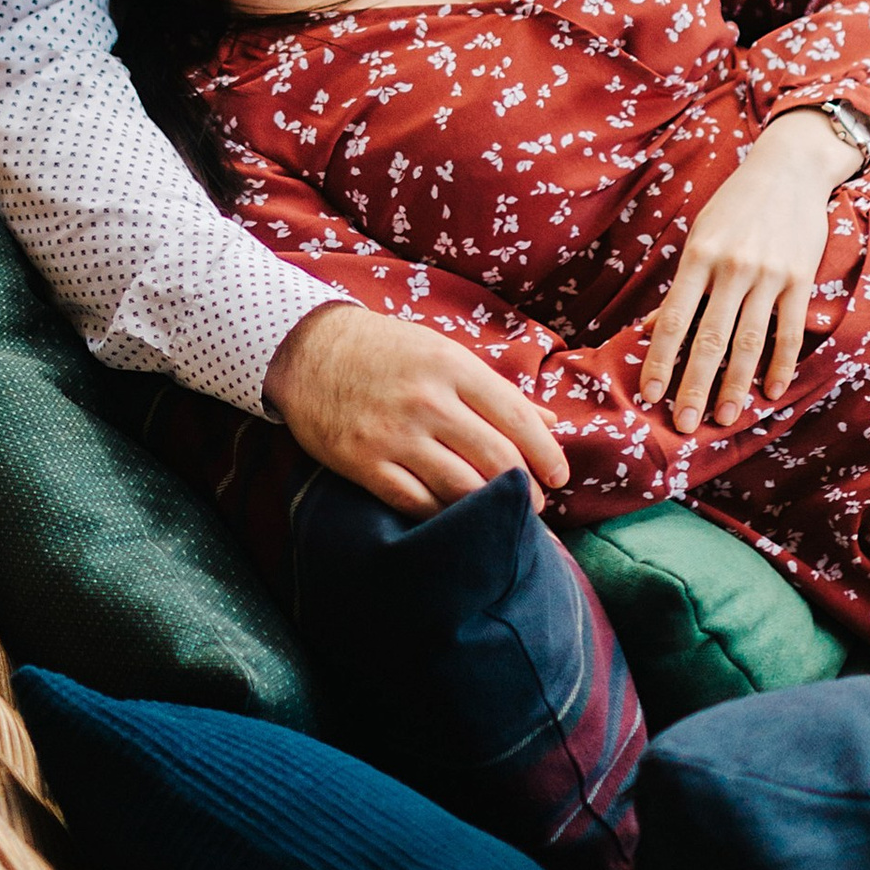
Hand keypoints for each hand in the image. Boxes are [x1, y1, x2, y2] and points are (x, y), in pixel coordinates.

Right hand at [265, 301, 568, 517]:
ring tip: (504, 517)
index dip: (547, 455)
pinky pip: (417, 503)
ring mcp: (394, 434)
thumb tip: (548, 421)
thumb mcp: (443, 352)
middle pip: (497, 459)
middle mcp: (427, 400)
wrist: (309, 350)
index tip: (559, 476)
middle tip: (537, 505)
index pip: (517, 419)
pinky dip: (445, 516)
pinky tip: (457, 518)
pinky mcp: (365, 463)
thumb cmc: (386, 351)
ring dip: (491, 510)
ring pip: (462, 488)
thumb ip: (495, 390)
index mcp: (452, 366)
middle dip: (527, 490)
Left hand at [639, 108, 859, 430]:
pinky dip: (781, 363)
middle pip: (709, 339)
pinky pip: (790, 330)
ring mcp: (768, 274)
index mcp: (698, 256)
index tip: (649, 395)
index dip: (660, 360)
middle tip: (684, 424)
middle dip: (695, 386)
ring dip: (735, 385)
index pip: (673, 319)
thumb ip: (685, 283)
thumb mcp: (701, 235)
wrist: (789, 169)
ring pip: (749, 341)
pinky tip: (772, 391)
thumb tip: (655, 329)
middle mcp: (731, 267)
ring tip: (724, 418)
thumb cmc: (735, 205)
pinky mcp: (799, 278)